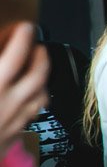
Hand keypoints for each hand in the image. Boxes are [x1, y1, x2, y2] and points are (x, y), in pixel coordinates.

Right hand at [0, 24, 46, 153]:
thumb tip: (0, 56)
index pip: (15, 56)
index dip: (22, 39)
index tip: (26, 28)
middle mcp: (7, 103)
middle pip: (37, 77)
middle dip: (41, 59)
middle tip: (39, 47)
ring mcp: (12, 122)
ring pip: (40, 99)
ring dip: (43, 82)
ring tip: (39, 71)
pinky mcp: (10, 138)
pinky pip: (31, 118)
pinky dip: (34, 105)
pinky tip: (28, 100)